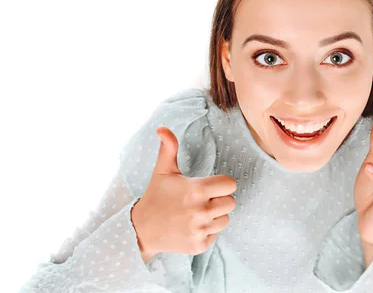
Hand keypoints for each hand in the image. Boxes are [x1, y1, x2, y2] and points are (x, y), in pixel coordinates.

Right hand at [131, 126, 237, 259]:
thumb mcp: (163, 171)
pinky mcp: (199, 245)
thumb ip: (169, 148)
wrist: (141, 230)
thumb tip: (162, 128)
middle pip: (231, 202)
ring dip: (215, 216)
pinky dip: (207, 231)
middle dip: (219, 199)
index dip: (222, 184)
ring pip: (226, 219)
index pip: (230, 184)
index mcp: (197, 190)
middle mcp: (201, 211)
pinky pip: (216, 235)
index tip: (210, 185)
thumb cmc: (155, 196)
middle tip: (202, 200)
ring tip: (196, 213)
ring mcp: (200, 230)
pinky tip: (192, 226)